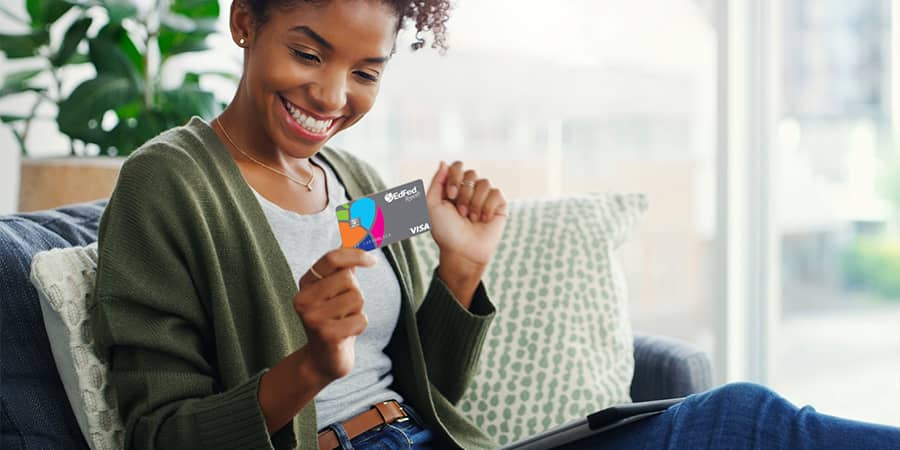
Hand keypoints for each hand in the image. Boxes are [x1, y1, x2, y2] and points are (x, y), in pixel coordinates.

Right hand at [293, 248, 375, 382]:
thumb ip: (346, 260)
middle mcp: (303, 298)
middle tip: (345, 309)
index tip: (373, 261)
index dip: (356, 255)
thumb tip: (358, 228)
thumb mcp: (336, 287)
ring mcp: (312, 318)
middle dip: (356, 293)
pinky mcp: (326, 335)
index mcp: (306, 282)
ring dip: (358, 311)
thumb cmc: (334, 317)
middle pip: (349, 279)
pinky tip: (346, 334)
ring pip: (357, 299)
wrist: (322, 359)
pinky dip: (359, 327)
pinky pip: (361, 320)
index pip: (333, 258)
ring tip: (344, 321)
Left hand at [426, 161, 507, 270]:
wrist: (462, 251)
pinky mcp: (499, 205)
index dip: (454, 177)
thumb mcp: (432, 205)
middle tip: (460, 212)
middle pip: (471, 173)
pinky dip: (487, 207)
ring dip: (474, 203)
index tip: (450, 195)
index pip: (457, 166)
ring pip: (484, 182)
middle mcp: (470, 189)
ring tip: (471, 218)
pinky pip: (496, 193)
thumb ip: (436, 182)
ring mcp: (485, 196)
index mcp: (454, 187)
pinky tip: (483, 220)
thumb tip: (443, 162)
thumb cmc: (445, 231)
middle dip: (463, 194)